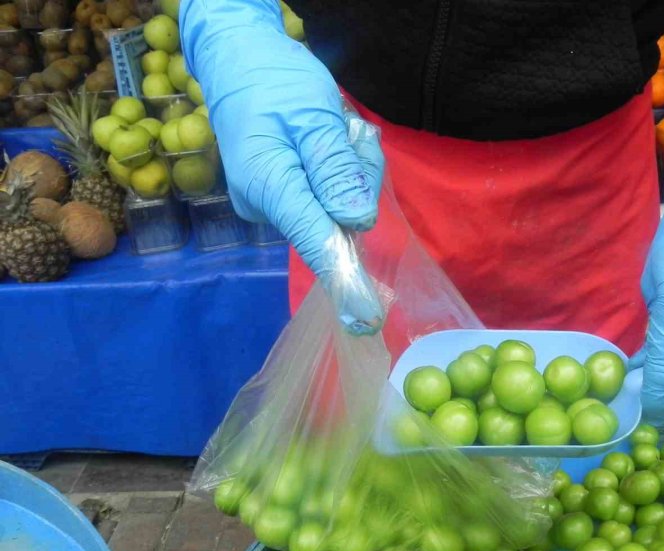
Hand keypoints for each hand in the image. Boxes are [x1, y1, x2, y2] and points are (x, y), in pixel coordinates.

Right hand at [181, 0, 384, 333]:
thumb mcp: (314, 114)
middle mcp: (266, 205)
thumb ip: (336, 169)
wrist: (236, 59)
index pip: (315, 241)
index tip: (366, 316)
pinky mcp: (281, 197)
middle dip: (359, 180)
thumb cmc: (274, 79)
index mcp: (270, 184)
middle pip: (338, 220)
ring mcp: (272, 204)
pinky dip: (339, 170)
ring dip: (352, 169)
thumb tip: (356, 222)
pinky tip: (328, 138)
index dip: (346, 278)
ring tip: (335, 127)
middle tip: (350, 133)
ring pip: (337, 206)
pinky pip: (327, 196)